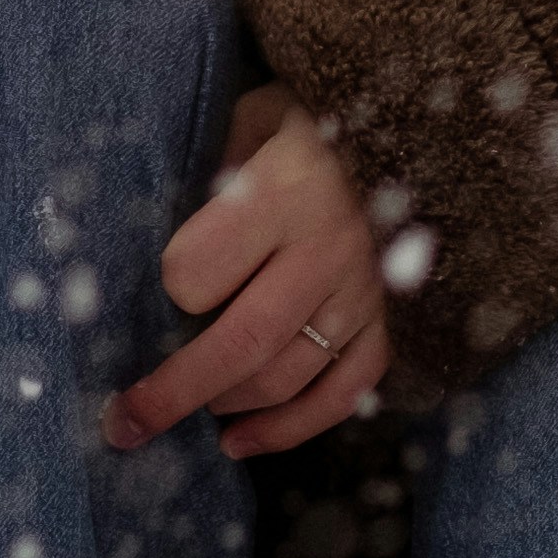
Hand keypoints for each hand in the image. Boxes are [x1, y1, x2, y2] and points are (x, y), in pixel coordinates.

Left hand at [104, 86, 388, 462]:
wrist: (435, 128)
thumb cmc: (323, 118)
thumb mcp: (261, 115)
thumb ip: (216, 166)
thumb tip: (162, 229)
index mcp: (285, 192)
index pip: (197, 271)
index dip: (173, 284)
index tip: (166, 282)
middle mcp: (327, 251)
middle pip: (238, 344)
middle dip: (171, 394)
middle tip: (123, 424)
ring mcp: (366, 293)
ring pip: (286, 377)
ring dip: (226, 406)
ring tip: (190, 410)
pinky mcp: (395, 322)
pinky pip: (346, 393)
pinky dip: (291, 429)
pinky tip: (243, 442)